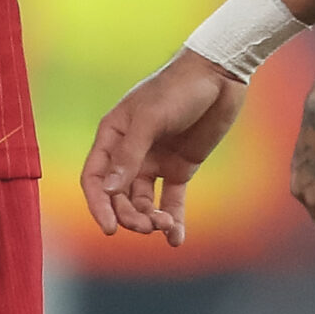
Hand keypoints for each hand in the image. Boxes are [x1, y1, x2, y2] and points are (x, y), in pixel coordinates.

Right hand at [79, 48, 248, 245]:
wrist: (219, 75)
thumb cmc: (178, 88)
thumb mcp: (150, 118)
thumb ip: (129, 155)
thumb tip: (108, 191)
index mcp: (113, 134)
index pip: (95, 178)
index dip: (99, 205)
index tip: (111, 229)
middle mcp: (130, 151)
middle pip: (119, 196)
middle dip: (130, 215)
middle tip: (149, 226)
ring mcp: (155, 160)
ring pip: (143, 201)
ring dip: (151, 218)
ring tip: (166, 227)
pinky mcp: (180, 167)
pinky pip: (171, 200)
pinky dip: (173, 219)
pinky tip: (176, 238)